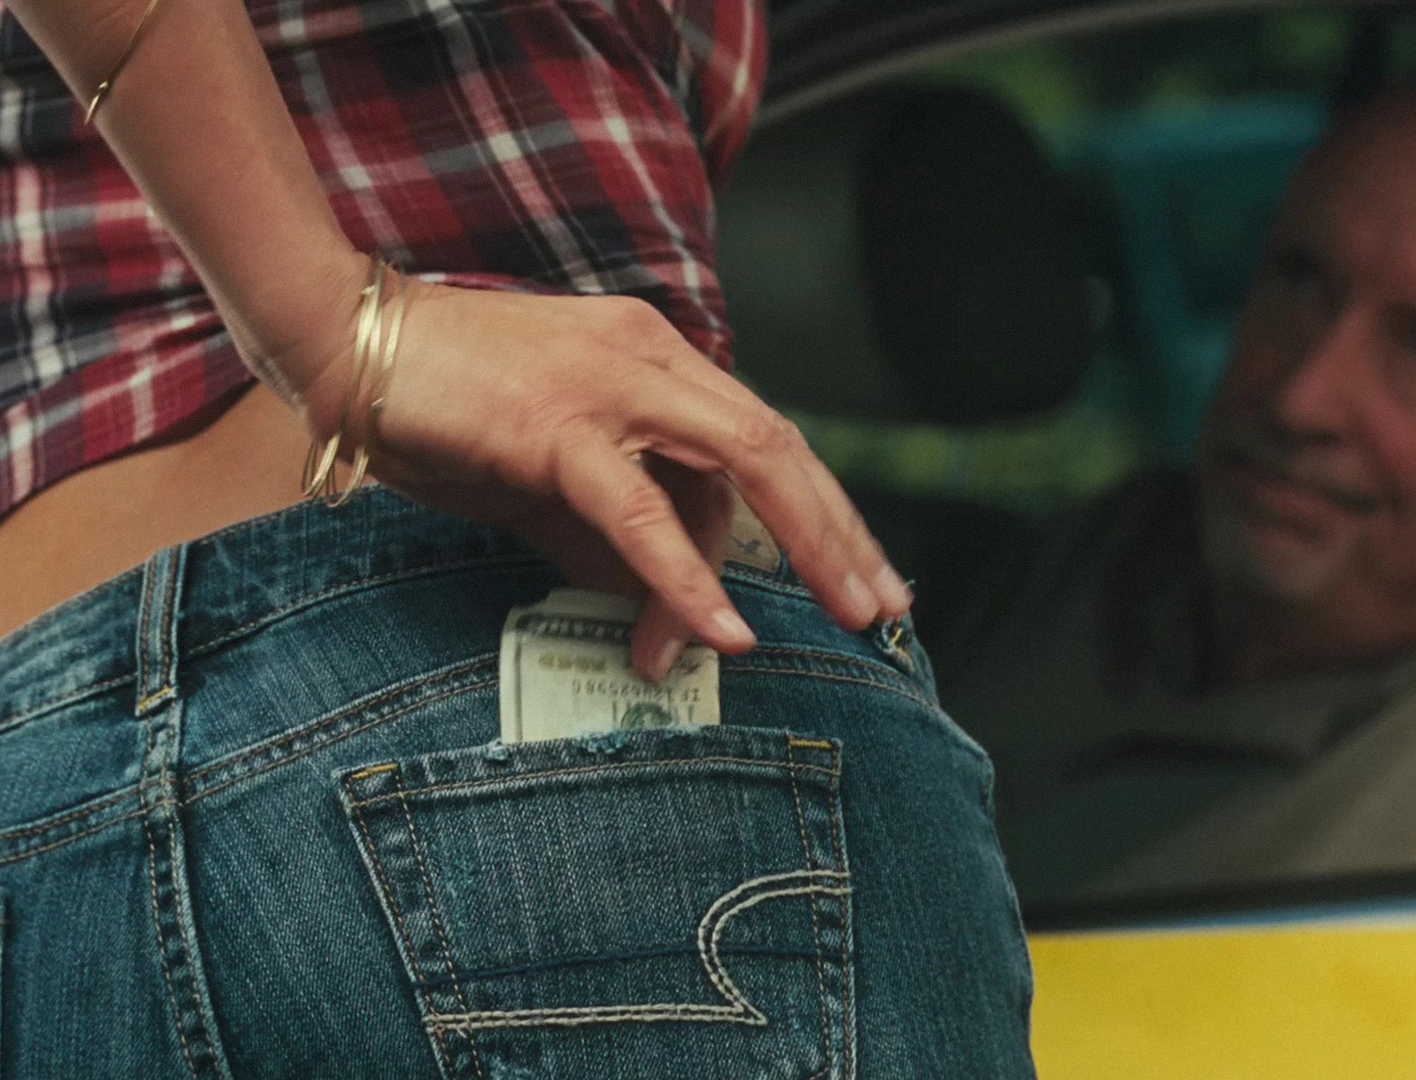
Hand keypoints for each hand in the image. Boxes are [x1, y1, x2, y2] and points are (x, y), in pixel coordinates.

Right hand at [277, 265, 910, 678]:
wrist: (344, 342)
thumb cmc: (448, 404)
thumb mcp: (555, 473)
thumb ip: (619, 531)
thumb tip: (674, 614)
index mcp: (659, 359)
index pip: (764, 439)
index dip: (823, 509)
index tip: (863, 571)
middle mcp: (653, 360)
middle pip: (781, 449)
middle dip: (843, 532)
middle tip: (885, 606)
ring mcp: (610, 386)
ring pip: (742, 464)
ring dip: (806, 546)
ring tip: (846, 615)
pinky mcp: (556, 425)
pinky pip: (640, 508)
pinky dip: (688, 573)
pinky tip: (724, 628)